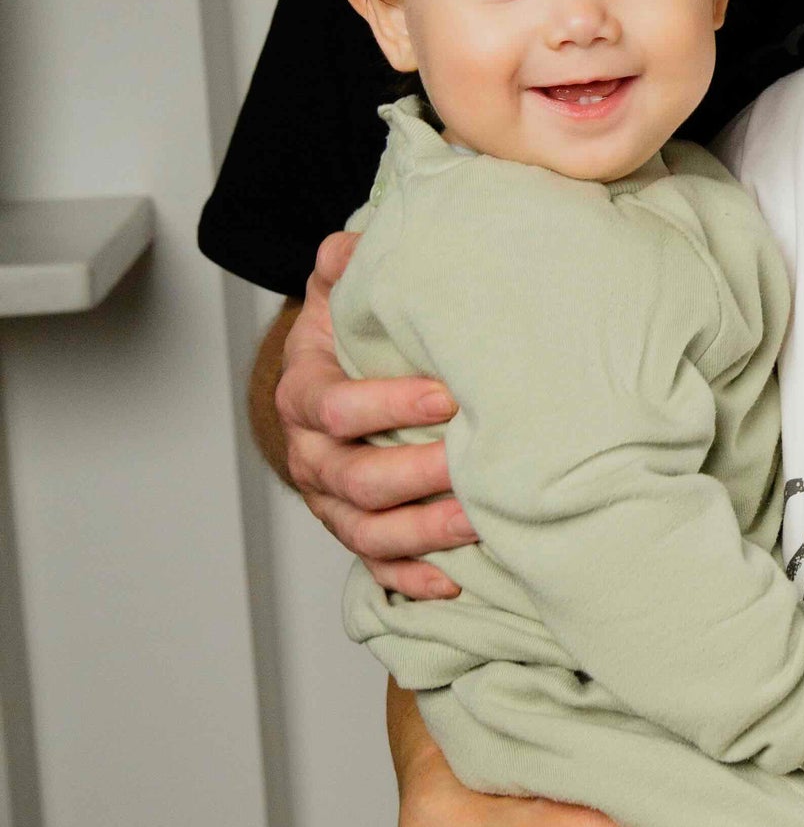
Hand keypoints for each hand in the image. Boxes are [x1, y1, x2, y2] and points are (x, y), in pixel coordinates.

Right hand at [279, 231, 473, 596]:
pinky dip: (410, 577)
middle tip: (470, 464)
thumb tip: (354, 244)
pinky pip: (376, 564)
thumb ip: (344, 266)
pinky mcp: (356, 530)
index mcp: (304, 393)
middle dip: (414, 474)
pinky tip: (452, 582)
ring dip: (420, 532)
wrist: (329, 384)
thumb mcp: (338, 295)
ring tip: (476, 524)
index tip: (448, 395)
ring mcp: (331, 500)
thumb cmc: (346, 340)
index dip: (387, 404)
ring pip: (366, 529)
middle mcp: (312, 454)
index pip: (336, 406)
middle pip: (352, 478)